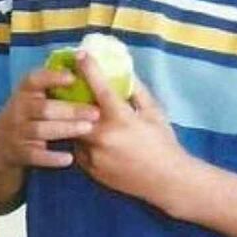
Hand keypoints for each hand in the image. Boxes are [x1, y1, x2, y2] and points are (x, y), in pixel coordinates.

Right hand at [0, 68, 98, 168]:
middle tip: (96, 112)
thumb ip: (52, 87)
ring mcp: (16, 131)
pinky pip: (35, 155)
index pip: (34, 80)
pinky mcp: (18, 152)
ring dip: (65, 129)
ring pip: (41, 130)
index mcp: (24, 92)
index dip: (52, 77)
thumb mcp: (32, 98)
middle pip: (44, 108)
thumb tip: (87, 64)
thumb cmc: (26, 116)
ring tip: (88, 128)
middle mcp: (18, 109)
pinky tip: (68, 158)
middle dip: (71, 110)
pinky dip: (51, 157)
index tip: (73, 76)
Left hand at [72, 53, 188, 204]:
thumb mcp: (155, 113)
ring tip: (83, 117)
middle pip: (76, 110)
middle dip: (73, 98)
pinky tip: (94, 140)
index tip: (80, 56)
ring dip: (77, 122)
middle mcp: (102, 135)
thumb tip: (124, 74)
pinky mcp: (89, 169)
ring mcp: (93, 154)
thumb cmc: (164, 143)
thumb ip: (137, 92)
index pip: (99, 88)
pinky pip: (79, 149)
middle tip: (71, 87)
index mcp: (121, 118)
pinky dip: (83, 142)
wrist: (166, 180)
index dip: (89, 69)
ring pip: (74, 131)